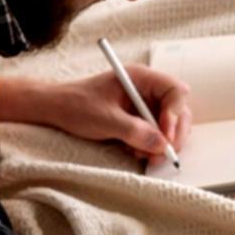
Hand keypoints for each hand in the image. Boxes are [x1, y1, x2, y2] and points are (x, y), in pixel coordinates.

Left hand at [35, 65, 190, 160]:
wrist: (56, 109)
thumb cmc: (76, 105)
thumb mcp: (105, 119)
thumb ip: (134, 131)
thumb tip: (161, 144)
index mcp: (141, 78)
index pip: (174, 91)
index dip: (175, 113)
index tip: (165, 135)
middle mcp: (147, 90)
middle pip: (178, 110)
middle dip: (173, 134)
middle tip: (164, 154)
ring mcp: (144, 105)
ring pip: (170, 126)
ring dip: (162, 144)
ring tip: (144, 155)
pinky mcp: (139, 120)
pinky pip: (156, 134)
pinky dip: (152, 147)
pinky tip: (136, 152)